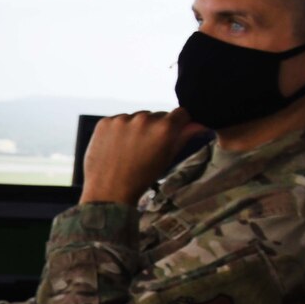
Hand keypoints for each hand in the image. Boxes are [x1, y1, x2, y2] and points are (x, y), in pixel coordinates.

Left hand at [80, 108, 198, 207]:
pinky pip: (117, 121)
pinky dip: (118, 130)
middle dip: (156, 127)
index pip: (180, 113)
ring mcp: (122, 119)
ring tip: (130, 148)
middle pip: (157, 115)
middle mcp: (144, 119)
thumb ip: (183, 137)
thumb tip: (198, 124)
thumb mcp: (167, 158)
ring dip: (137, 127)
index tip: (174, 131)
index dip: (179, 122)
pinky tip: (116, 146)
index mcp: (164, 128)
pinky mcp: (105, 122)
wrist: (109, 190)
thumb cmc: (141, 177)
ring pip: (137, 117)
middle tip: (147, 146)